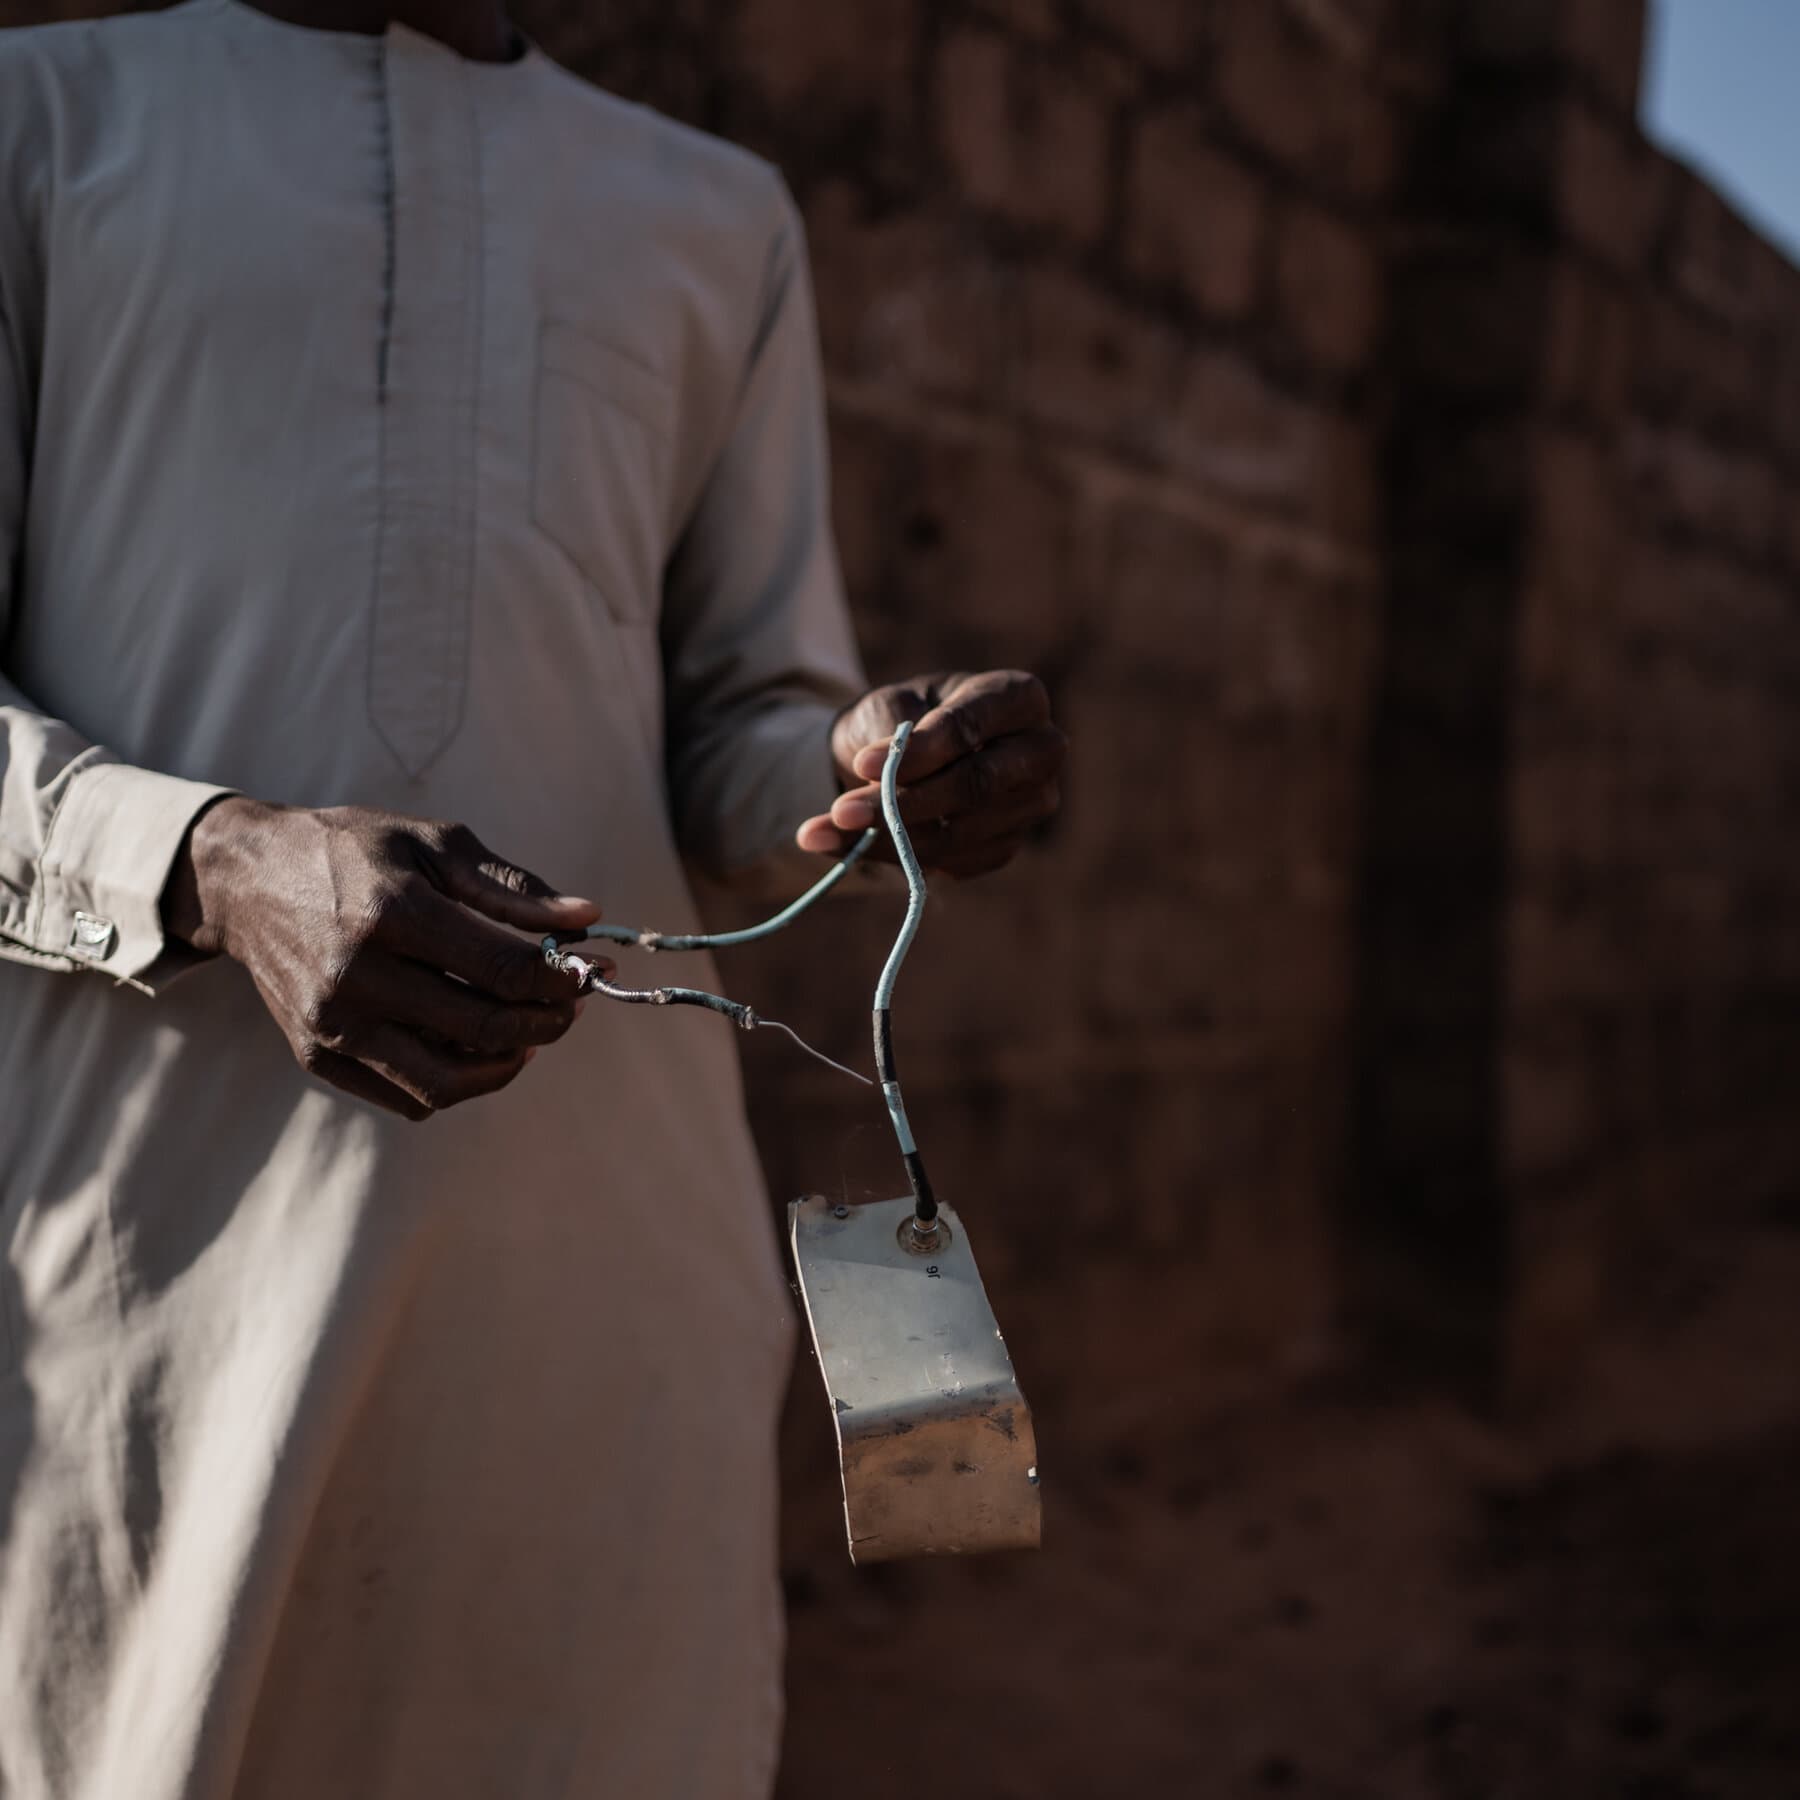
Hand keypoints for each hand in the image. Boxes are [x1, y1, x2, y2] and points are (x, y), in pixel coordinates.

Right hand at [162, 799, 606, 1119]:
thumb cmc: (353, 852)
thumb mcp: (433, 844)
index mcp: (392, 913)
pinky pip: (409, 1097)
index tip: (591, 970)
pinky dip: (457, 1082)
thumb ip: (513, 888)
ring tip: (528, 1032)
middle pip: (484, 1028)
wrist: (249, 880)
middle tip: (570, 1004)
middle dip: (547, 1021)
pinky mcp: (317, 1055)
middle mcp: (358, 976)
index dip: (561, 978)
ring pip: (448, 1082)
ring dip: (507, 1063)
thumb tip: (588, 919)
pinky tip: (476, 1047)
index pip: (503, 968)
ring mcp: (333, 1024)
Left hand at [796, 670, 1064, 879]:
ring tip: (823, 833)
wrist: (903, 757)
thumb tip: (882, 774)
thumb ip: (891, 729)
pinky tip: (847, 848)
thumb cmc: (902, 718)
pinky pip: (952, 863)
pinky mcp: (1006, 845)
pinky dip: (893, 860)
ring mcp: (1030, 804)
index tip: (862, 765)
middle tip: (841, 812)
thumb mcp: (888, 706)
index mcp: (1019, 697)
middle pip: (977, 785)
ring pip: (960, 833)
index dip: (919, 750)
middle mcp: (1041, 751)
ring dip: (887, 839)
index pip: (973, 727)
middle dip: (903, 803)